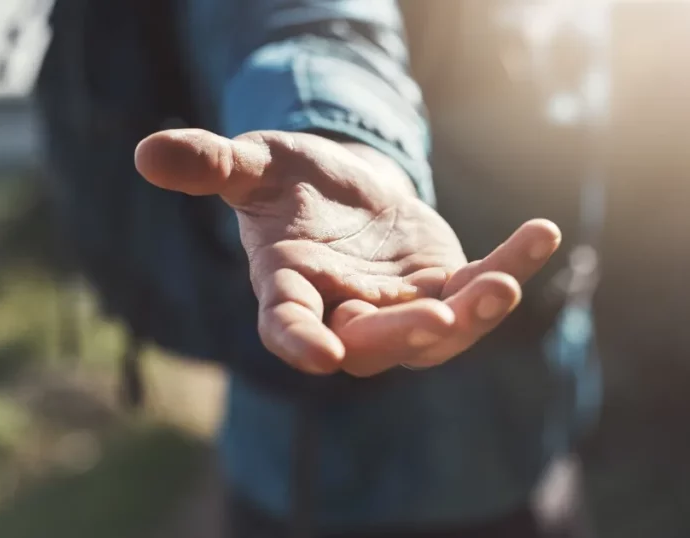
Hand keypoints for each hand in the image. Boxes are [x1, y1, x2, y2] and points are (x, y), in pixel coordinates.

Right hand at [135, 129, 560, 376]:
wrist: (345, 189)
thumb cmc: (289, 182)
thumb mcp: (253, 164)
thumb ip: (210, 164)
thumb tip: (146, 152)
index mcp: (289, 287)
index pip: (287, 324)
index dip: (299, 340)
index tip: (320, 356)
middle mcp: (345, 310)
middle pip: (373, 340)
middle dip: (404, 334)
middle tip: (437, 316)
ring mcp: (399, 305)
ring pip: (436, 331)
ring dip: (472, 314)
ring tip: (505, 284)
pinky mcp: (443, 286)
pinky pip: (480, 286)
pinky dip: (512, 264)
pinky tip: (543, 232)